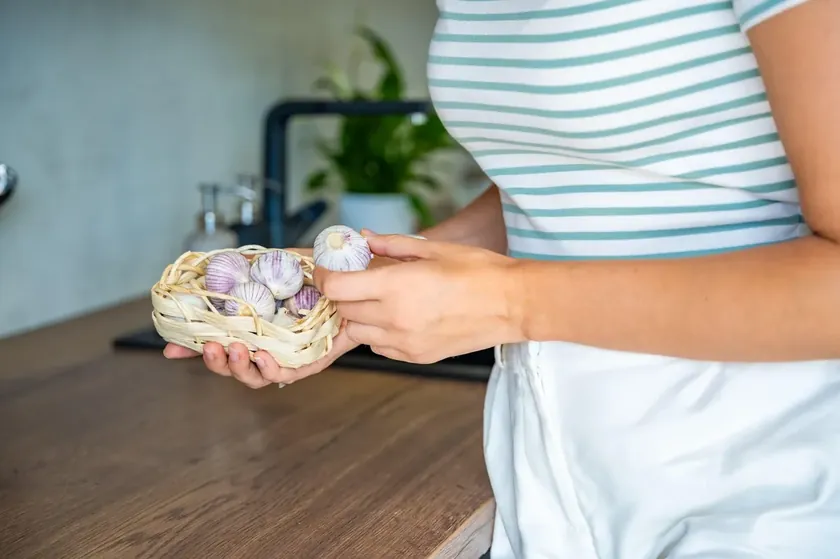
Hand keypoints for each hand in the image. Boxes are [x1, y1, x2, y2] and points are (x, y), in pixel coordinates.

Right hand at [163, 244, 399, 387]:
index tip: (171, 349)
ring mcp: (290, 352)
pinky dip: (274, 369)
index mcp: (255, 323)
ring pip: (257, 375)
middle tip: (212, 345)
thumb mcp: (277, 262)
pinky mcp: (314, 358)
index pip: (219, 340)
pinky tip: (265, 357)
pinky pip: (291, 372)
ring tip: (240, 350)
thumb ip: (248, 265)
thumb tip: (211, 266)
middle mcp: (269, 341)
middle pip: (234, 364)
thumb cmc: (320, 268)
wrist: (359, 270)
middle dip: (216, 361)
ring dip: (242, 367)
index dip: (193, 349)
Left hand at [314, 234, 523, 363]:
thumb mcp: (433, 248)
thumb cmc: (478, 270)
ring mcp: (405, 342)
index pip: (336, 288)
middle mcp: (395, 319)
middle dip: (344, 294)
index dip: (325, 277)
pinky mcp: (416, 356)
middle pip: (344, 309)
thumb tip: (365, 239)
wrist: (513, 304)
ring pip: (359, 332)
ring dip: (360, 315)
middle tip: (357, 279)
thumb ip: (392, 245)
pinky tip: (398, 317)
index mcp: (396, 287)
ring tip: (380, 299)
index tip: (329, 270)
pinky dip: (379, 333)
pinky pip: (380, 347)